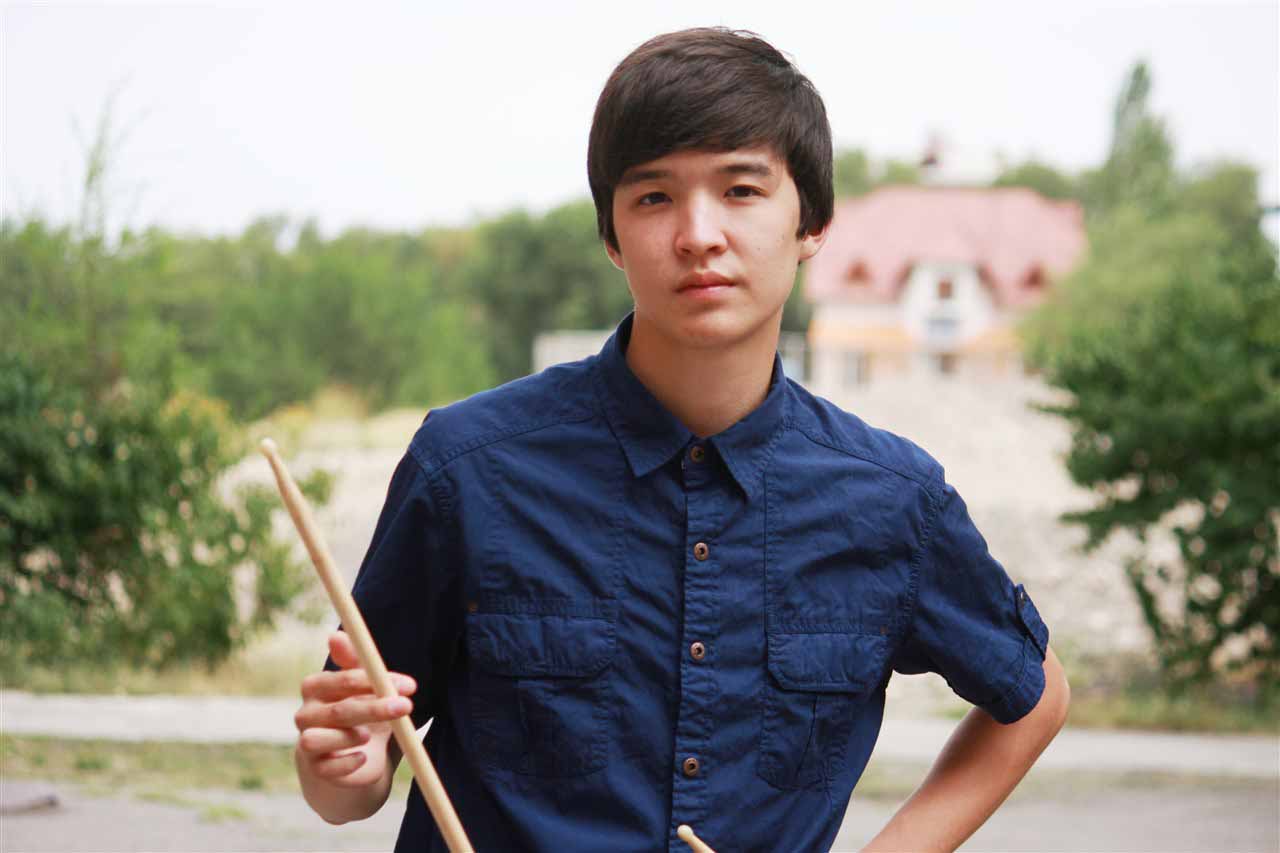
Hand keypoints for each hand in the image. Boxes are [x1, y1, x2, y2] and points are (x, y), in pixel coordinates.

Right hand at [294, 631, 416, 788]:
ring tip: (370, 735)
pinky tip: (363, 756)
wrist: (354, 756)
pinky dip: (347, 763)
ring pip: (320, 739)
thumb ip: (357, 663)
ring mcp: (307, 742)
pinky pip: (327, 768)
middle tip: (406, 707)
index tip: (409, 685)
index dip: (374, 681)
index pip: (341, 680)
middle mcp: (306, 714)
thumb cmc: (360, 711)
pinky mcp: (316, 769)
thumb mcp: (364, 687)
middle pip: (338, 711)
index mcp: (317, 687)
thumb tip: (335, 635)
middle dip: (375, 708)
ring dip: (350, 736)